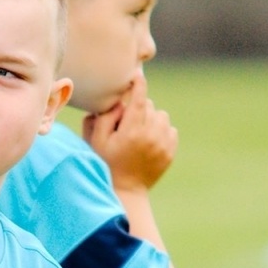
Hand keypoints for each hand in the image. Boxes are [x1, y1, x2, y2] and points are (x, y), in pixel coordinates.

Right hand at [83, 75, 177, 192]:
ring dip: (152, 118)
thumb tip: (120, 102)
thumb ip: (105, 117)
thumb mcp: (96, 140)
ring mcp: (163, 145)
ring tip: (140, 131)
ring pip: (162, 116)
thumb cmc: (105, 163)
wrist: (126, 191)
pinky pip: (171, 130)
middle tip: (127, 124)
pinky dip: (161, 131)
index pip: (140, 99)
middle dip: (139, 109)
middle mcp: (150, 136)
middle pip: (150, 106)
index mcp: (131, 131)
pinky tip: (149, 141)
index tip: (137, 76)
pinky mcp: (170, 152)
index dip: (139, 84)